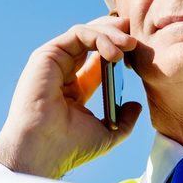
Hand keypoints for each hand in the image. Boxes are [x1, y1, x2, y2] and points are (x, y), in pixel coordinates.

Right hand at [0, 16, 141, 177]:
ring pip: (85, 33)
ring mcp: (53, 62)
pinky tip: (114, 53)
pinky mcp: (47, 55)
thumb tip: (135, 105)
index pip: (98, 60)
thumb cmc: (69, 147)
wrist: (44, 149)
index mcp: (74, 89)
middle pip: (91, 41)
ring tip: (130, 45)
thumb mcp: (107, 133)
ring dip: (111, 34)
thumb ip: (124, 120)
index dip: (119, 51)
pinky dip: (99, 37)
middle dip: (116, 34)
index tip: (138, 52)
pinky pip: (78, 34)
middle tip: (136, 39)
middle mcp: (62, 72)